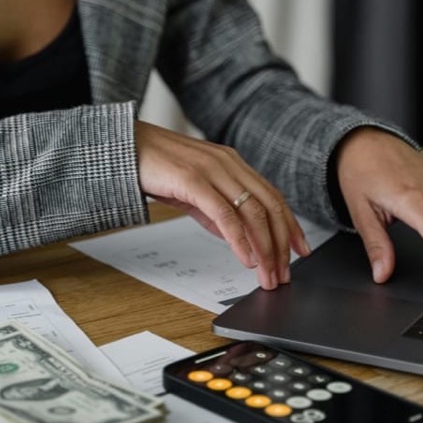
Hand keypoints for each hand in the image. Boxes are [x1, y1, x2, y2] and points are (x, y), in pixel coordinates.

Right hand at [134, 121, 310, 289]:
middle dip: (282, 244)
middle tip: (285, 273)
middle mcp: (228, 164)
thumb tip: (236, 236)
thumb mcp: (194, 190)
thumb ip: (216, 210)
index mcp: (233, 164)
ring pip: (252, 212)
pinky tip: (245, 259)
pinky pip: (225, 214)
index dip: (290, 225)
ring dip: (265, 248)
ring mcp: (212, 170)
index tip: (300, 250)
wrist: (122, 147)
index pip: (272, 197)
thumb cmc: (155, 166)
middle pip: (269, 206)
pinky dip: (240, 239)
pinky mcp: (194, 181)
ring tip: (268, 274)